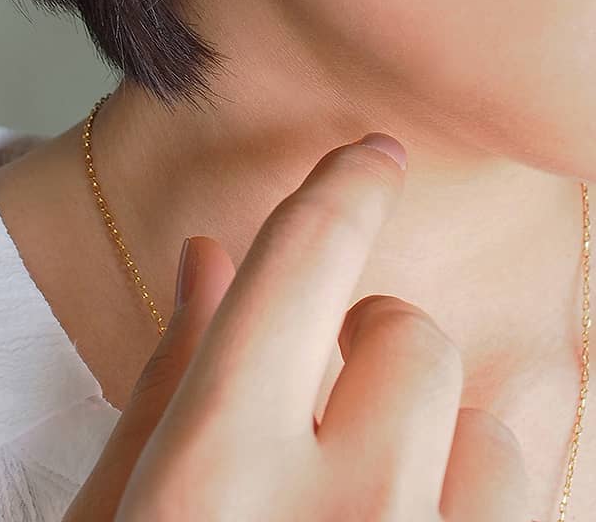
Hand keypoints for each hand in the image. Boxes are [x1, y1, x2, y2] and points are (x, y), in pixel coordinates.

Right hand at [63, 134, 529, 520]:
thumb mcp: (115, 517)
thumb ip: (163, 389)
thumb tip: (208, 259)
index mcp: (215, 474)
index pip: (305, 259)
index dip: (347, 186)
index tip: (372, 156)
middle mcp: (336, 516)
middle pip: (409, 336)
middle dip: (370, 345)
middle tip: (329, 401)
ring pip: (490, 430)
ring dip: (433, 438)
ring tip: (371, 494)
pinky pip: (528, 499)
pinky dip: (477, 502)